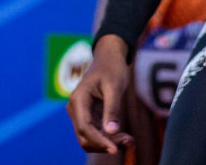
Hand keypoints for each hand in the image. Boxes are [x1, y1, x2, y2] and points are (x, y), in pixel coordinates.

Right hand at [67, 34, 132, 153]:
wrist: (109, 57)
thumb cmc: (112, 68)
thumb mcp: (115, 87)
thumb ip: (112, 109)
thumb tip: (111, 132)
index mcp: (79, 99)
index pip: (84, 127)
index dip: (99, 141)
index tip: (115, 149)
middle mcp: (76, 108)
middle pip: (85, 137)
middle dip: (105, 143)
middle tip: (129, 141)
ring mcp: (81, 113)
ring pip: (90, 138)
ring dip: (108, 143)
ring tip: (129, 140)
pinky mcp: (88, 116)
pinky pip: (96, 133)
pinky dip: (109, 138)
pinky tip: (125, 137)